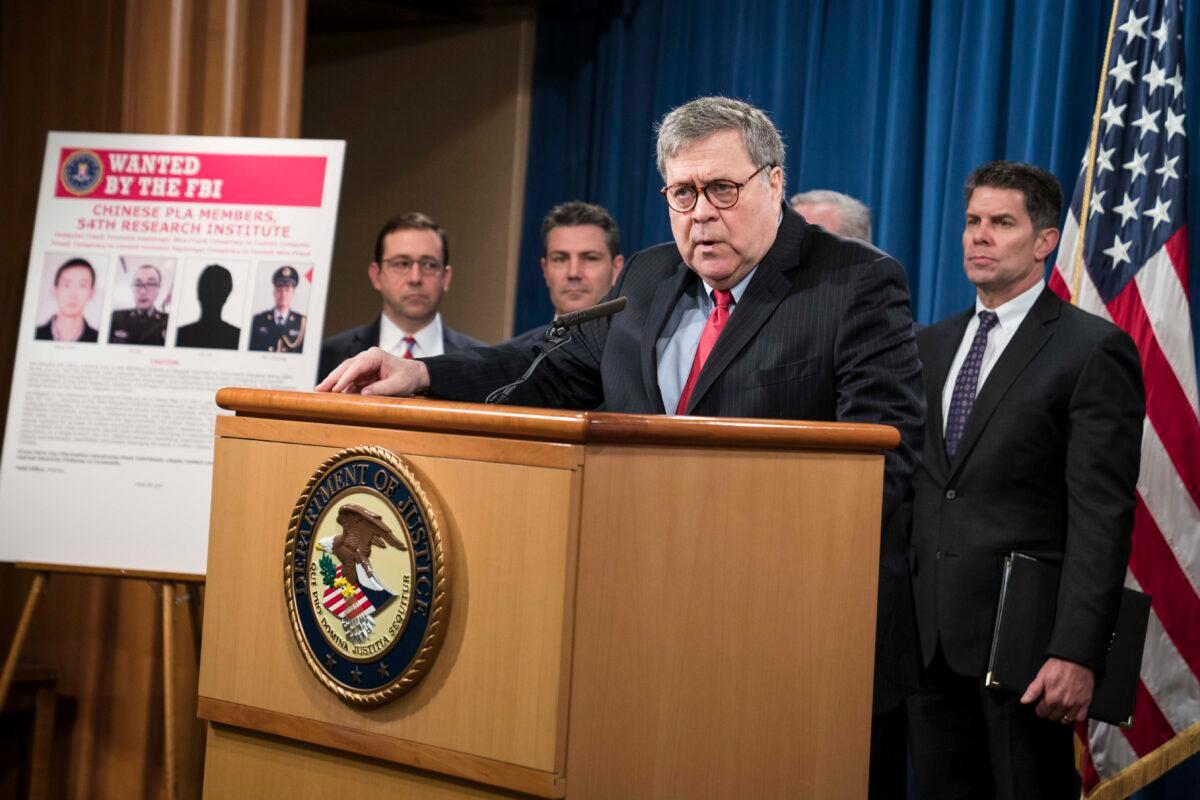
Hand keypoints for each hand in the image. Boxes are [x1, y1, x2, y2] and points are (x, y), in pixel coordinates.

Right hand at [314, 347, 429, 396]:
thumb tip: (363, 393)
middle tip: (319, 389)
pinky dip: (341, 387)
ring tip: (320, 392)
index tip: (336, 388)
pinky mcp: (363, 374)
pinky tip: (332, 394)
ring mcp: (364, 366)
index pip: (357, 366)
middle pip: (346, 367)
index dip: (345, 377)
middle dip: (332, 378)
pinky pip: (349, 380)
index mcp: (375, 356)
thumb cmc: (408, 377)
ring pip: (345, 373)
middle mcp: (366, 358)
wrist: (415, 375)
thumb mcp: (398, 384)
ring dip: (333, 383)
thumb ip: (382, 388)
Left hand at [1020, 657, 1093, 723]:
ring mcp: (1076, 704)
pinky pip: (1080, 717)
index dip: (1039, 709)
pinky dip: (1075, 717)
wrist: (1076, 660)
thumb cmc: (1059, 665)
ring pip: (1066, 720)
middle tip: (1048, 707)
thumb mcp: (1041, 676)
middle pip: (1053, 717)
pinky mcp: (1085, 702)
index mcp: (1052, 697)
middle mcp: (1064, 703)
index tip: (1040, 706)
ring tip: (1058, 710)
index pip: (1042, 712)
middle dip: (1048, 713)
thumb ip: (1032, 691)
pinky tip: (1070, 711)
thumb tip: (1024, 700)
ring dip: (1060, 717)